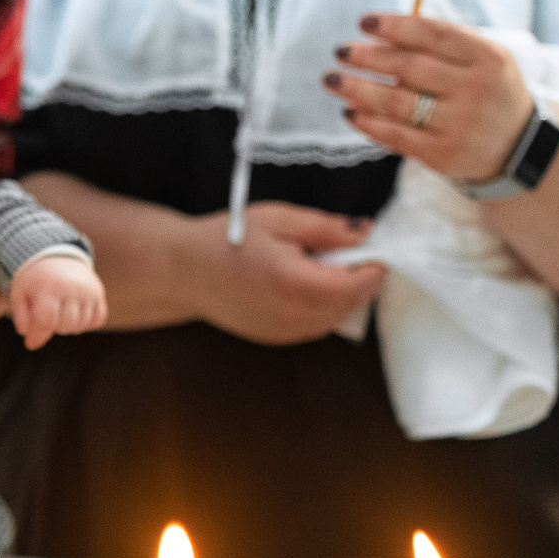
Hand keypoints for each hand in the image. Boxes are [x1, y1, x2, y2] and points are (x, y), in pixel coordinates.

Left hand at [8, 254, 106, 349]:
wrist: (56, 257)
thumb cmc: (35, 281)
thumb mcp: (20, 295)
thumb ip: (22, 318)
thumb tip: (31, 341)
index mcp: (49, 286)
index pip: (46, 321)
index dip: (37, 335)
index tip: (30, 342)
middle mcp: (72, 287)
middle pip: (65, 326)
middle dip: (53, 328)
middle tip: (47, 317)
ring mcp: (89, 290)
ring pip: (81, 325)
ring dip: (69, 326)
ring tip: (60, 312)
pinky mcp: (99, 293)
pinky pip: (97, 321)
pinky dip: (86, 322)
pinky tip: (75, 312)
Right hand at [182, 203, 384, 346]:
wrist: (183, 271)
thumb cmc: (227, 239)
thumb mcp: (279, 219)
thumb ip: (326, 227)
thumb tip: (365, 232)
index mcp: (298, 283)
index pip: (361, 284)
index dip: (374, 264)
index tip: (370, 244)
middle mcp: (296, 316)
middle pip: (354, 304)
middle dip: (360, 278)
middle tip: (345, 250)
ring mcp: (287, 333)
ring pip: (337, 318)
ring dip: (342, 294)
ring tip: (320, 265)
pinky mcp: (277, 338)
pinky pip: (317, 325)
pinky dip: (323, 306)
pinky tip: (303, 283)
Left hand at [325, 12, 532, 182]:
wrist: (518, 146)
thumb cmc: (489, 91)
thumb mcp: (484, 59)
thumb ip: (444, 42)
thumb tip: (386, 30)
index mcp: (486, 58)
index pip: (433, 35)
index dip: (395, 26)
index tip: (364, 22)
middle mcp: (474, 89)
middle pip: (409, 67)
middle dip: (368, 57)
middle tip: (340, 51)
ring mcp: (459, 123)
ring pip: (397, 101)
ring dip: (357, 89)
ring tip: (332, 79)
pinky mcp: (443, 154)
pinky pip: (397, 135)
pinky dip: (369, 122)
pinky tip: (349, 111)